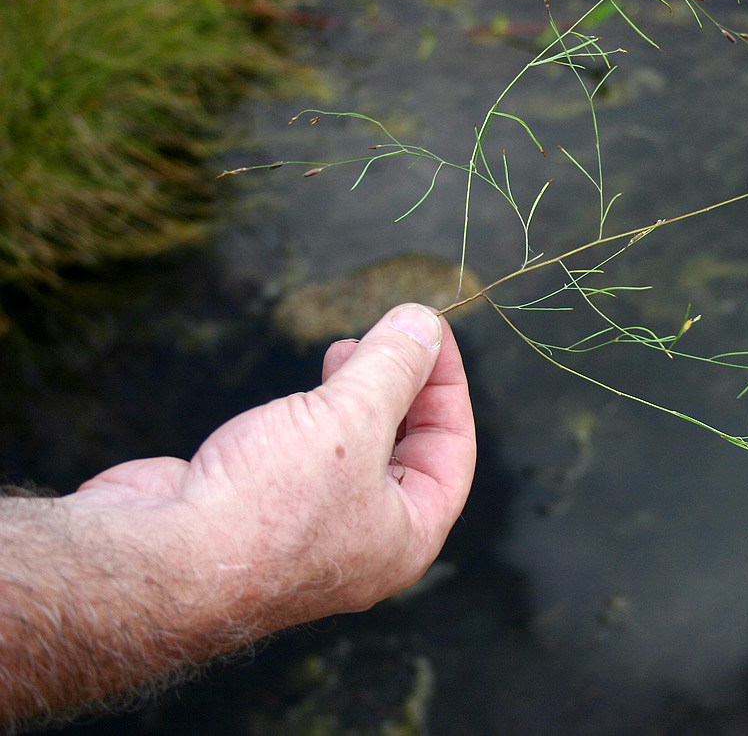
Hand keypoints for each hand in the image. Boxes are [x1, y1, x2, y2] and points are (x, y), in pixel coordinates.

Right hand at [71, 302, 475, 629]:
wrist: (154, 563)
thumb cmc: (266, 509)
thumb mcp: (352, 419)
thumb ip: (393, 367)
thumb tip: (422, 324)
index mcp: (408, 538)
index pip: (453, 450)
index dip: (447, 384)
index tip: (430, 330)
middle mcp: (365, 543)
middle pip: (404, 450)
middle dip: (400, 387)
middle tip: (383, 338)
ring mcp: (307, 533)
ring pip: (351, 452)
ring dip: (354, 398)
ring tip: (340, 353)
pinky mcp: (255, 514)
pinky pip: (301, 459)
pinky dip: (308, 419)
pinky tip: (293, 396)